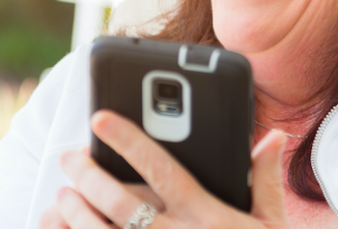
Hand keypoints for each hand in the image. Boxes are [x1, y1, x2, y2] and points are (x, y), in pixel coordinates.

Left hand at [38, 110, 289, 228]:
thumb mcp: (272, 227)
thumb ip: (266, 182)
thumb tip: (272, 137)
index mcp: (207, 216)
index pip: (161, 170)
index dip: (129, 141)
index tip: (101, 119)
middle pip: (121, 202)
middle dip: (89, 175)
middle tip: (69, 157)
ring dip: (77, 212)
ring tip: (64, 194)